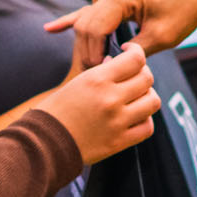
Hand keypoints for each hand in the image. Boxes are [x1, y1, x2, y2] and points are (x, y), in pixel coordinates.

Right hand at [41, 43, 160, 163]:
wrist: (44, 144)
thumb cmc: (56, 111)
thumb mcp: (76, 83)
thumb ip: (101, 73)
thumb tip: (118, 62)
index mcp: (97, 80)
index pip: (136, 59)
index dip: (137, 52)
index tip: (130, 52)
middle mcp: (111, 99)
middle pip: (147, 79)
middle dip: (142, 74)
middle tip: (132, 77)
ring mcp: (118, 121)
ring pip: (152, 101)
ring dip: (146, 96)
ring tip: (135, 97)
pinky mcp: (120, 141)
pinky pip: (147, 127)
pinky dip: (144, 120)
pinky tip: (134, 117)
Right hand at [46, 0, 196, 69]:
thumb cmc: (184, 13)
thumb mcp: (162, 37)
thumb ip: (136, 51)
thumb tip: (115, 64)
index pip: (93, 28)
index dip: (94, 53)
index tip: (101, 73)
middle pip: (85, 25)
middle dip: (87, 51)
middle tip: (94, 74)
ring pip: (86, 21)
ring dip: (85, 43)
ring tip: (85, 66)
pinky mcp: (116, 2)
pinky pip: (91, 13)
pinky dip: (72, 21)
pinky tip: (51, 30)